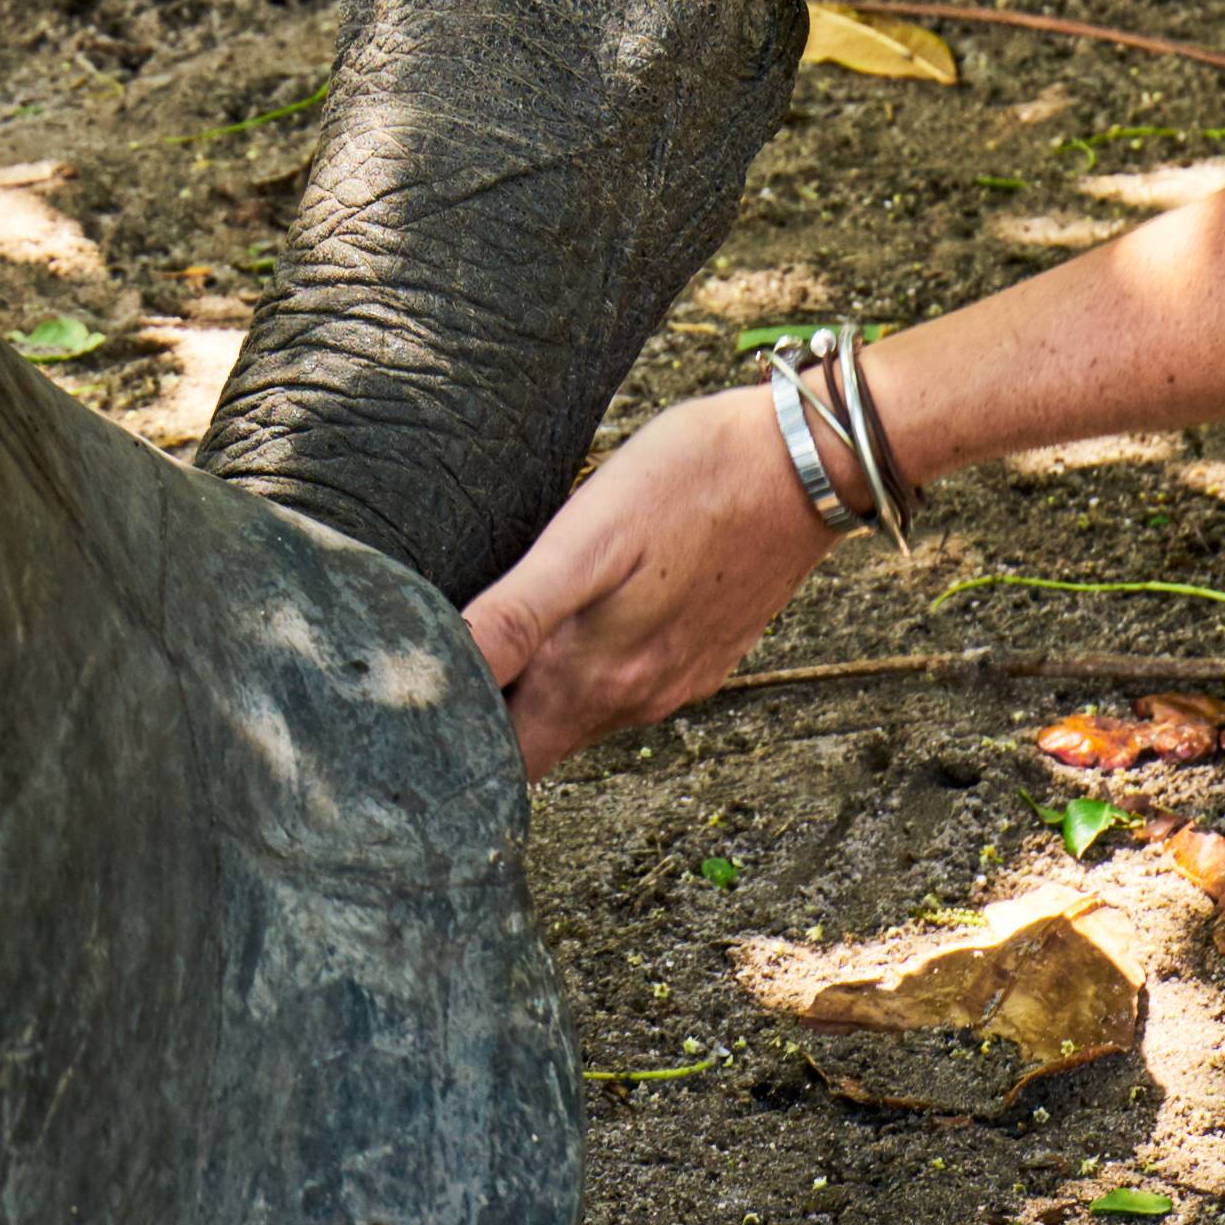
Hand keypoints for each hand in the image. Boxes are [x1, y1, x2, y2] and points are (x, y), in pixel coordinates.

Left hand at [465, 383, 836, 771]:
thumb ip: (513, 620)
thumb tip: (441, 680)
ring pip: (581, 713)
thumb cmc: (691, 483)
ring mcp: (675, 680)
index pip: (507, 761)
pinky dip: (590, 665)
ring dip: (538, 689)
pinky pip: (627, 682)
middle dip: (489, 720)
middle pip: (539, 742)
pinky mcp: (702, 653)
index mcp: (593, 683)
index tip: (417, 708)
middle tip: (437, 668)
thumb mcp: (584, 542)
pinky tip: (579, 615)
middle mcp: (635, 699)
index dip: (456, 745)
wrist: (806, 463)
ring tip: (495, 638)